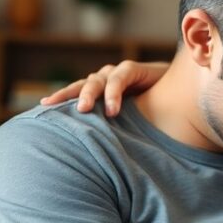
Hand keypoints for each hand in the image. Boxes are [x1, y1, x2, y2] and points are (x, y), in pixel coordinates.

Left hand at [40, 60, 168, 116]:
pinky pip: (120, 78)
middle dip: (68, 96)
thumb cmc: (150, 110)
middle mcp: (105, 79)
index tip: (42, 106)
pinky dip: (115, 92)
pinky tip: (113, 109)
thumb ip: (111, 128)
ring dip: (90, 94)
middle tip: (55, 109)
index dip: (60, 97)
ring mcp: (119, 73)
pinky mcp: (135, 69)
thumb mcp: (125, 120)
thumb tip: (89, 154)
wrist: (180, 92)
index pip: (75, 91)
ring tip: (84, 110)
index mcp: (100, 90)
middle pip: (81, 85)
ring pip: (97, 80)